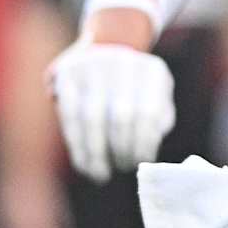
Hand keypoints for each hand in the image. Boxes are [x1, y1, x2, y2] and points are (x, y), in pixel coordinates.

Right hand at [48, 41, 175, 182]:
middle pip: (120, 115)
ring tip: (102, 174)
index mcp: (152, 70)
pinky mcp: (68, 74)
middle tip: (122, 167)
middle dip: (121, 149)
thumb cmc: (136, 89)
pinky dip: (77, 145)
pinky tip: (85, 164)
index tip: (142, 162)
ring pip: (91, 118)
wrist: (106, 53)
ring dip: (96, 152)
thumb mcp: (156, 97)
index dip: (144, 143)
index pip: (150, 112)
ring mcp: (93, 66)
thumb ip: (159, 121)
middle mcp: (123, 62)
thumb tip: (149, 154)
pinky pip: (69, 116)